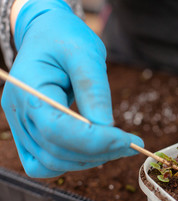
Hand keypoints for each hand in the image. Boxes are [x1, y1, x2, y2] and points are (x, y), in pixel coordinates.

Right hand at [1, 0, 142, 177]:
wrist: (48, 35)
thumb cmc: (65, 38)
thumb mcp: (86, 53)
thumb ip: (93, 89)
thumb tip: (107, 126)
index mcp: (29, 88)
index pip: (56, 129)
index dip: (95, 141)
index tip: (128, 140)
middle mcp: (19, 112)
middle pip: (56, 150)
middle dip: (99, 152)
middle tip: (130, 144)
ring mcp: (21, 124)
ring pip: (52, 161)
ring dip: (89, 160)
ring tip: (118, 146)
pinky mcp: (30, 132)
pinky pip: (44, 162)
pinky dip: (70, 162)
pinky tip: (93, 151)